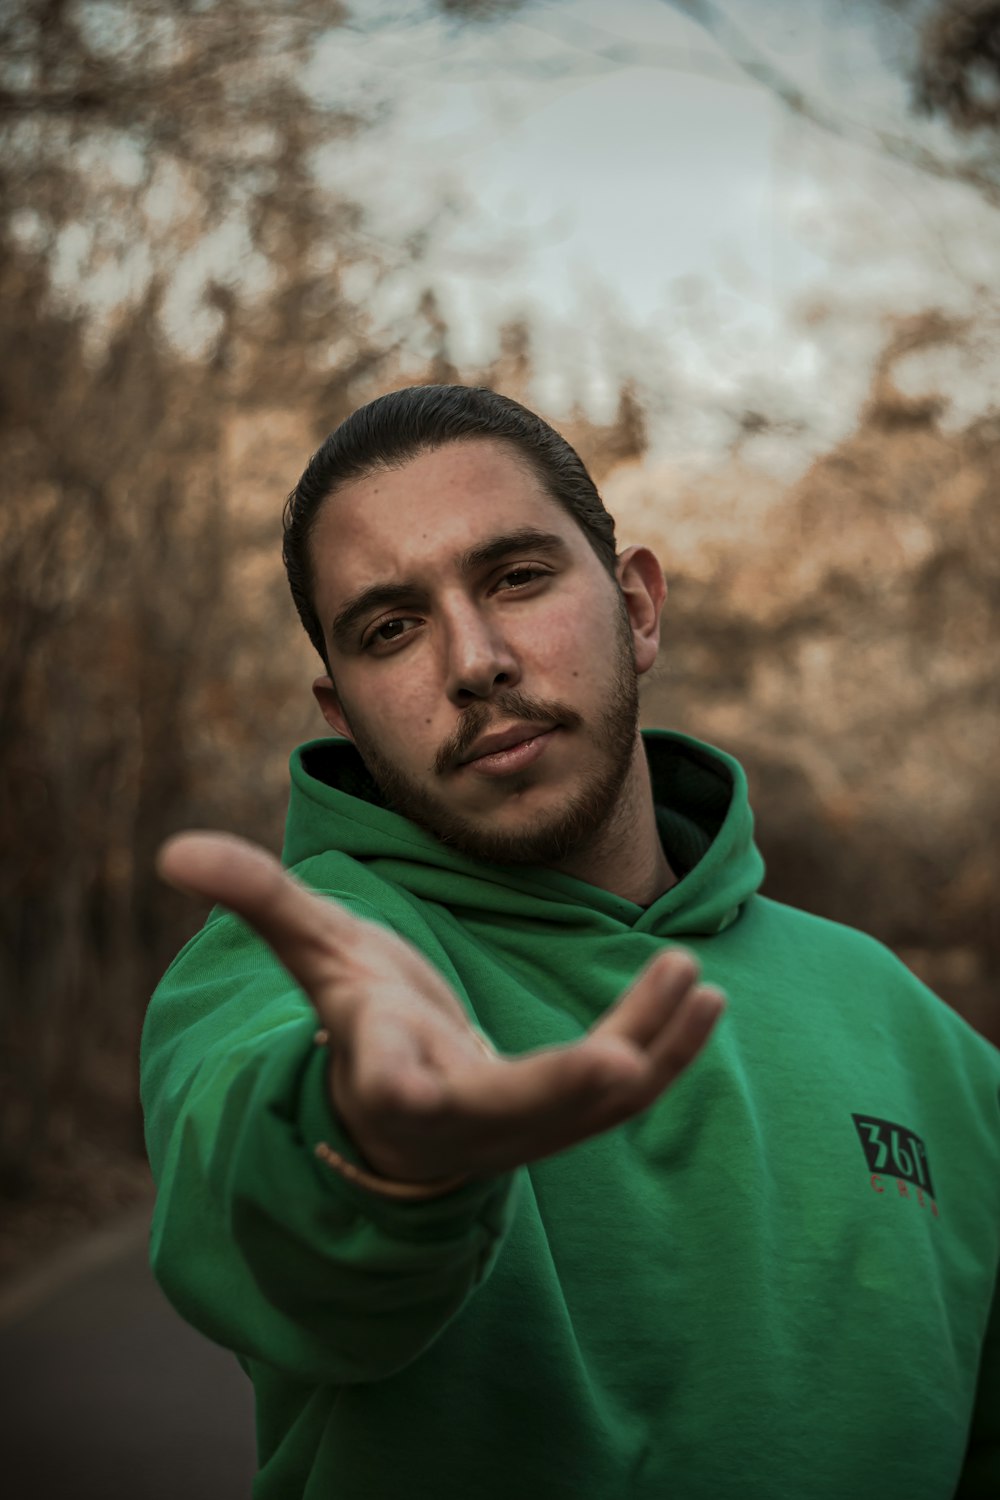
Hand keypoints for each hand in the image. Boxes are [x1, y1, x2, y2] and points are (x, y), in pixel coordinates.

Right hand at [158, 833, 724, 1186]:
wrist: (407, 1103)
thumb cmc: (358, 1015)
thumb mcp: (315, 951)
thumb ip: (259, 900)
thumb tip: (170, 851)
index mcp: (386, 1075)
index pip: (389, 1086)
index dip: (398, 1082)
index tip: (404, 1090)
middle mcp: (457, 1114)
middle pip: (509, 1114)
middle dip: (561, 1093)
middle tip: (618, 1064)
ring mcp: (521, 1126)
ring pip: (591, 1107)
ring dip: (649, 1052)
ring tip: (696, 983)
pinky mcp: (569, 1116)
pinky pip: (627, 1093)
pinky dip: (670, 1053)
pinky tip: (709, 997)